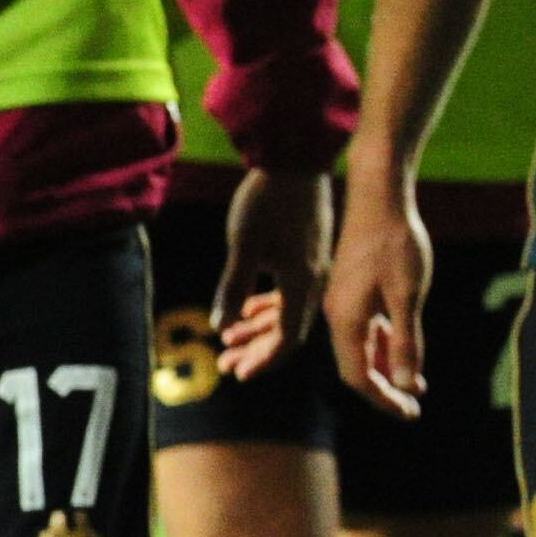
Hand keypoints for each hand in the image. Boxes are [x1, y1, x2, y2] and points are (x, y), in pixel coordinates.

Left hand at [216, 165, 330, 381]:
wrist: (296, 161)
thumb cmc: (267, 202)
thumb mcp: (243, 245)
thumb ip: (233, 288)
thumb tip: (221, 326)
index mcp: (303, 283)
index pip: (288, 337)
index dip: (264, 360)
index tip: (239, 375)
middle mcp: (314, 281)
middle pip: (289, 331)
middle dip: (258, 352)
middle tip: (227, 366)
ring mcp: (314, 267)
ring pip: (289, 313)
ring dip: (259, 332)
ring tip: (228, 342)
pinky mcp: (308, 255)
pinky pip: (290, 294)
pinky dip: (267, 309)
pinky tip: (246, 311)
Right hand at [320, 174, 428, 417]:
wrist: (380, 198)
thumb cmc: (397, 243)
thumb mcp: (409, 295)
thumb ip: (407, 341)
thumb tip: (407, 385)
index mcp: (345, 320)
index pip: (359, 377)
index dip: (384, 399)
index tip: (410, 414)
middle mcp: (337, 314)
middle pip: (357, 366)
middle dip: (385, 388)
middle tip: (413, 406)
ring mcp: (343, 300)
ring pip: (361, 346)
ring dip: (386, 366)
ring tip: (415, 385)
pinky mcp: (353, 288)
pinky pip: (365, 326)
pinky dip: (384, 342)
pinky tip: (405, 348)